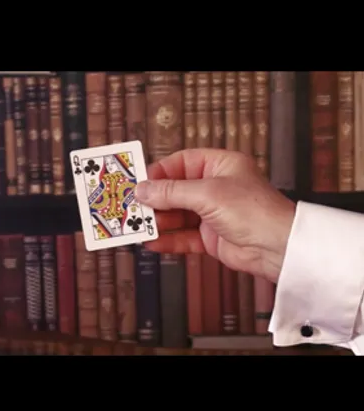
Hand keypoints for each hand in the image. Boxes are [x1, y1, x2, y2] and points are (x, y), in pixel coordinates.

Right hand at [136, 149, 295, 283]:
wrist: (278, 248)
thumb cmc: (256, 212)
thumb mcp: (208, 194)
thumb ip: (172, 192)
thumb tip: (144, 189)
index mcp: (221, 166)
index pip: (182, 163)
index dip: (160, 172)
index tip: (140, 182)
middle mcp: (217, 188)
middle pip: (176, 190)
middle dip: (155, 199)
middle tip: (133, 206)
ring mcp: (213, 214)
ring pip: (177, 215)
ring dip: (158, 221)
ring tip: (138, 226)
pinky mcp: (211, 237)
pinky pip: (184, 236)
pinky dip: (168, 239)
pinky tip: (152, 241)